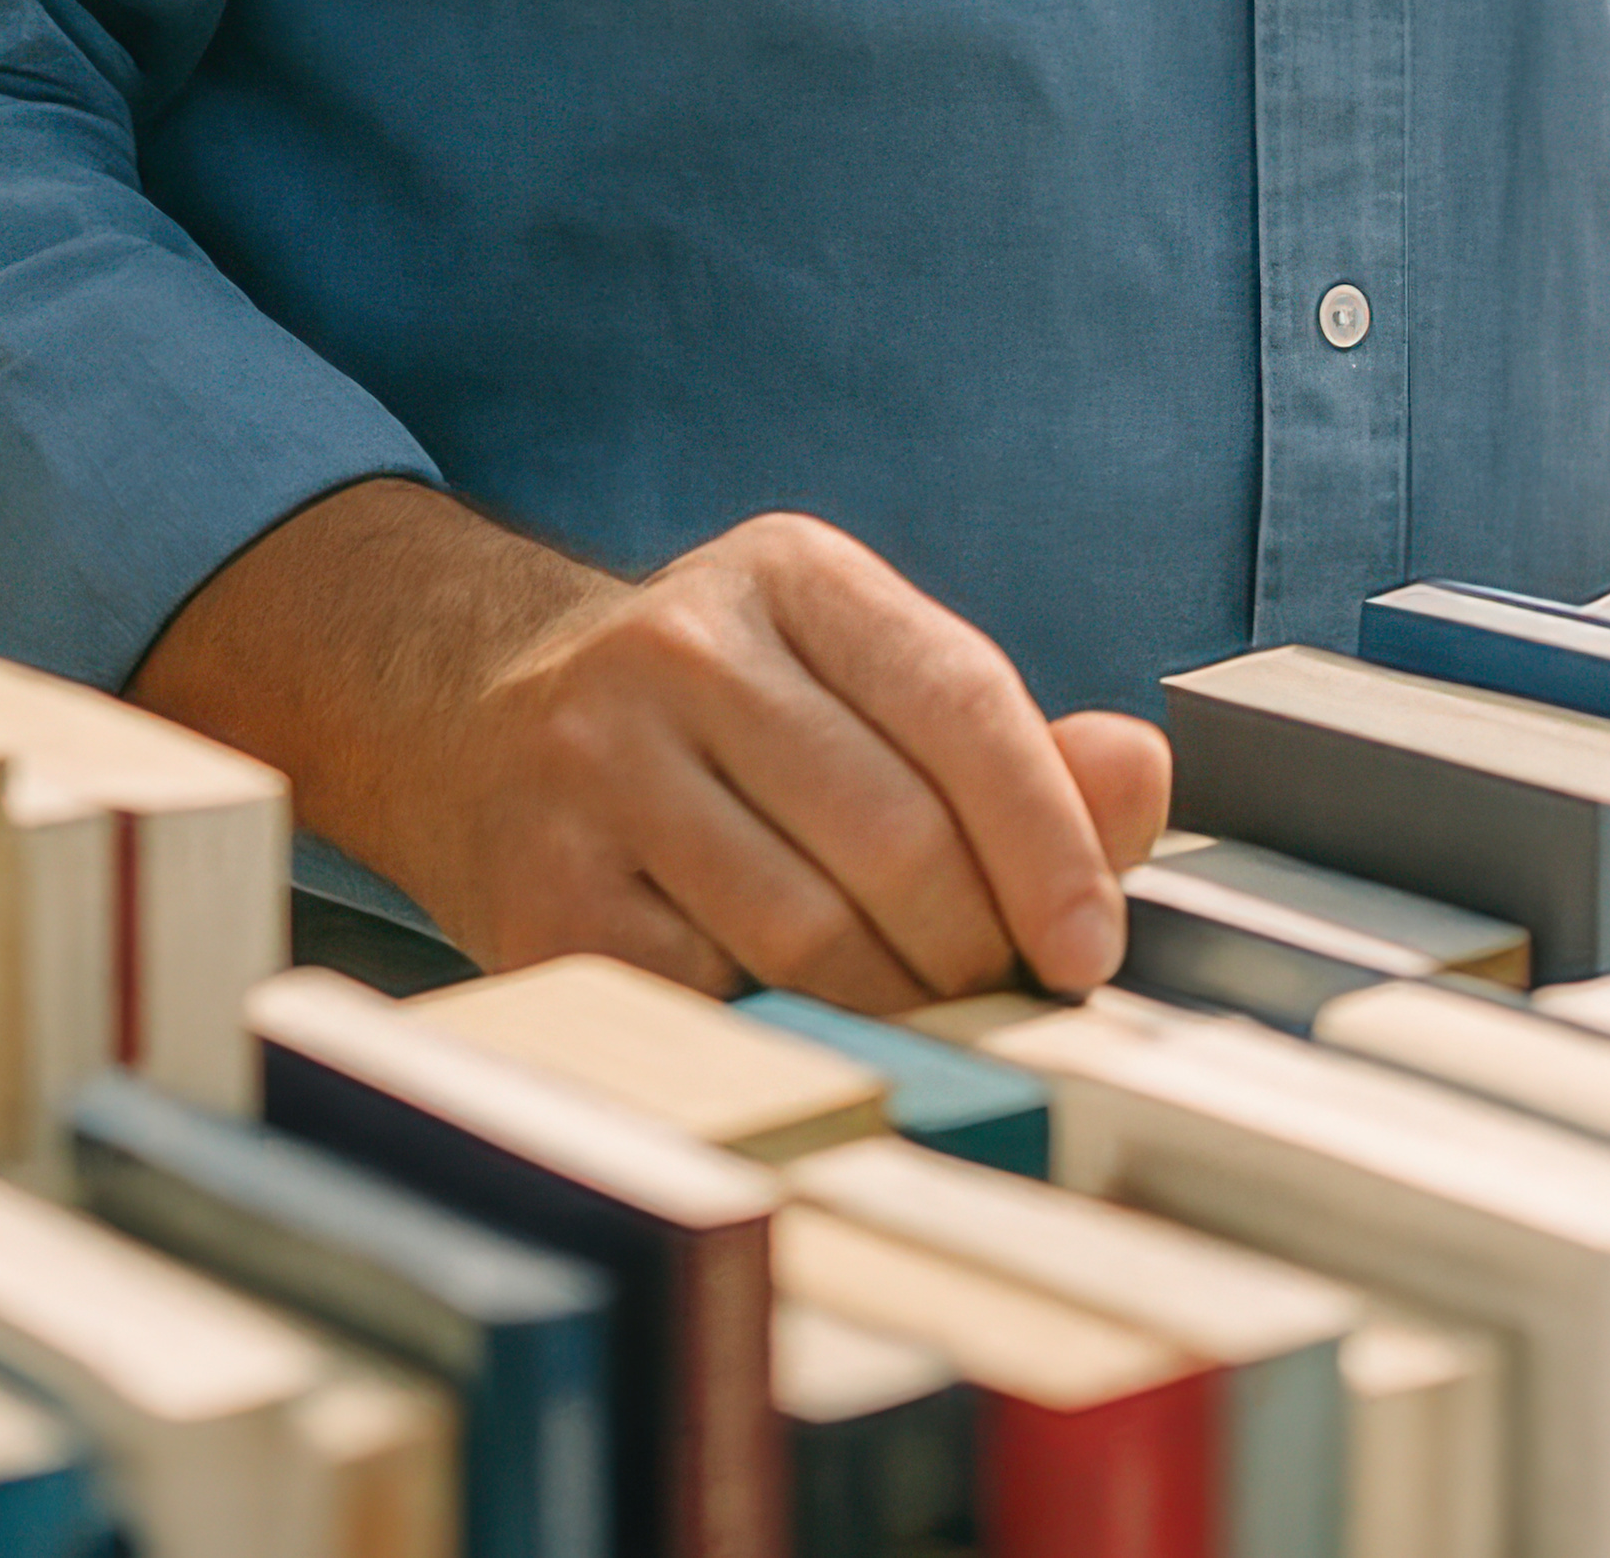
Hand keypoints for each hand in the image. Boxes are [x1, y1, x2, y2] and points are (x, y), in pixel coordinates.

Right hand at [137, 480, 1167, 1007]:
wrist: (468, 726)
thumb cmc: (724, 726)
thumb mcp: (856, 686)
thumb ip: (1007, 742)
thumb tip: (1140, 782)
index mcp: (792, 573)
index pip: (962, 704)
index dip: (1050, 840)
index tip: (1097, 948)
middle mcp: (681, 647)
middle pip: (893, 836)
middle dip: (976, 946)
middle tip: (1005, 1001)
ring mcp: (594, 767)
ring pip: (807, 934)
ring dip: (895, 1009)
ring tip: (919, 1022)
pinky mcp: (539, 893)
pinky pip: (709, 999)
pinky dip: (781, 1037)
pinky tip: (798, 1029)